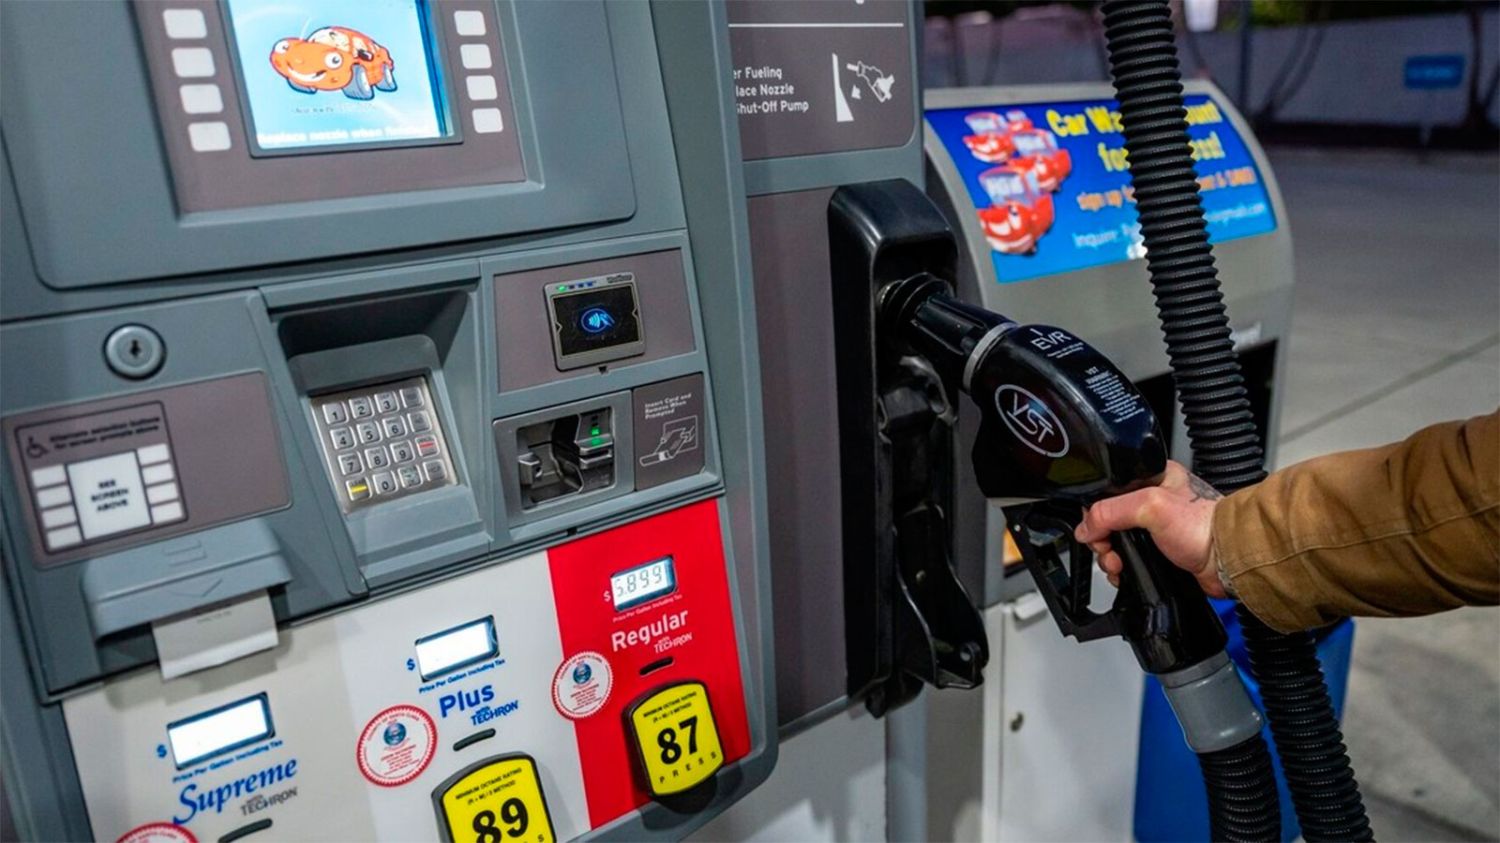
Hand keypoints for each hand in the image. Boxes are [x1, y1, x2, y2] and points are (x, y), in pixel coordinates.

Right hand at [1073, 460, 1227, 597]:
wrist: (1228, 561)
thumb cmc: (1204, 527)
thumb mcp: (1151, 507)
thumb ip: (1110, 512)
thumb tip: (1086, 529)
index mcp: (1152, 477)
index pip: (1107, 490)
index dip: (1096, 513)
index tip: (1096, 531)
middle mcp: (1153, 500)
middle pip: (1108, 519)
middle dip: (1102, 541)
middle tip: (1108, 551)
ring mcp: (1156, 528)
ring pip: (1117, 542)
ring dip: (1111, 557)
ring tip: (1118, 566)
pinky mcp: (1160, 551)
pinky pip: (1130, 559)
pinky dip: (1124, 569)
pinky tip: (1126, 573)